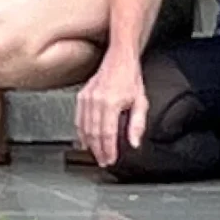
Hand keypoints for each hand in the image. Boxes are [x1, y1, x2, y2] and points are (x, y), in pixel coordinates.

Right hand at [75, 56, 147, 170]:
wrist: (119, 58)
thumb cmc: (130, 78)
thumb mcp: (141, 102)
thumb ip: (137, 124)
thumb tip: (134, 143)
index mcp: (111, 103)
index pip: (107, 133)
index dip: (108, 150)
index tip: (111, 160)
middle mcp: (96, 100)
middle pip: (94, 132)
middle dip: (98, 150)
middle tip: (103, 161)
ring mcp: (87, 97)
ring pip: (84, 126)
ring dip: (89, 143)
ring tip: (95, 154)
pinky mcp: (82, 94)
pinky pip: (78, 117)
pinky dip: (80, 130)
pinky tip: (83, 139)